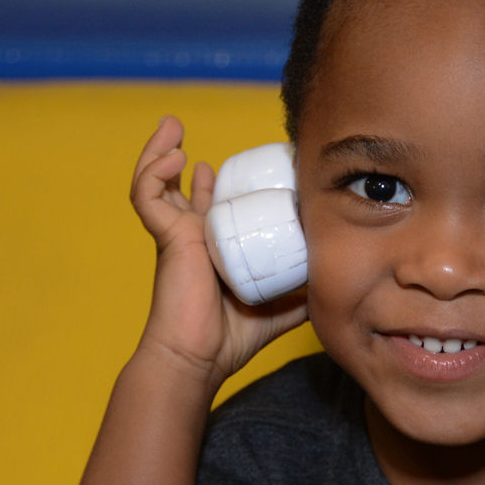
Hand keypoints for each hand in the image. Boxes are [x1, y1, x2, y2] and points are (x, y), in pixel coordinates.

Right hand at [130, 117, 307, 390]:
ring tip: (170, 126)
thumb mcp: (281, 308)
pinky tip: (174, 156)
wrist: (200, 358)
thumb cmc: (231, 339)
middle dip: (175, 157)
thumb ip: (304, 294)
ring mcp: (177, 235)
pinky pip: (148, 197)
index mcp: (211, 248)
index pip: (207, 208)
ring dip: (157, 152)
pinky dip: (153, 172)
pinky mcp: (167, 237)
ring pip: (156, 182)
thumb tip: (335, 281)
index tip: (229, 167)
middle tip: (181, 131)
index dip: (212, 187)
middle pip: (176, 189)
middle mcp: (190, 237)